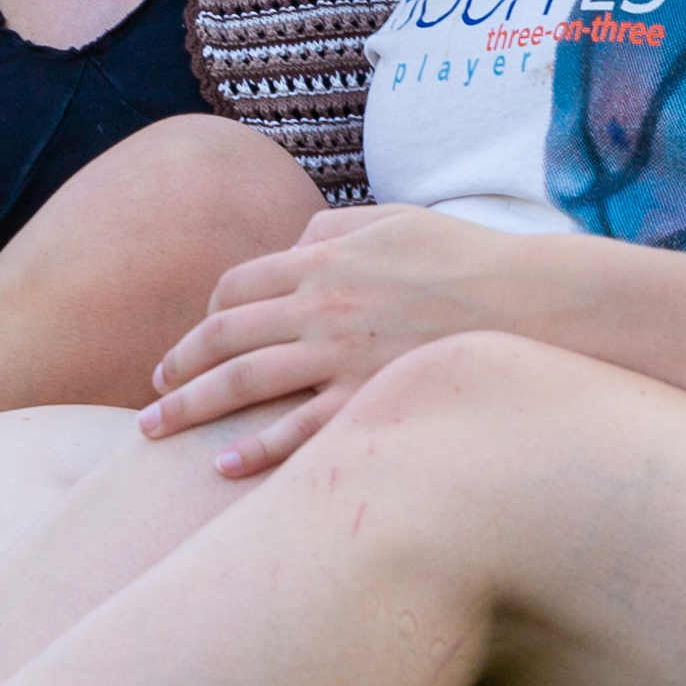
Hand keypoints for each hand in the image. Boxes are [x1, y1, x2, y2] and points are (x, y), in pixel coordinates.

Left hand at [134, 205, 531, 476]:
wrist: (533, 304)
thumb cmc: (468, 260)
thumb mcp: (396, 220)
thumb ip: (337, 225)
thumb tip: (296, 238)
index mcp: (324, 258)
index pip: (237, 287)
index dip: (207, 315)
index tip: (195, 341)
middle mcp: (320, 305)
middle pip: (225, 335)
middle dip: (179, 364)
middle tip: (152, 389)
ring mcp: (341, 354)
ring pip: (244, 382)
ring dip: (191, 406)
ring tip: (156, 428)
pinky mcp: (367, 398)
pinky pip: (298, 429)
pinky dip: (254, 448)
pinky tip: (223, 465)